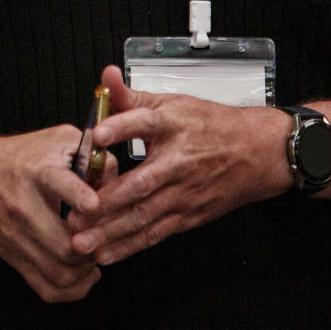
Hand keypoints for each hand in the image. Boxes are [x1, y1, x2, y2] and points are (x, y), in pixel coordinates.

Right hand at [0, 124, 103, 303]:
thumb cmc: (18, 157)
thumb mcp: (55, 140)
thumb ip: (91, 153)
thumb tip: (118, 177)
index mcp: (36, 172)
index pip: (58, 184)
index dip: (81, 196)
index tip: (94, 205)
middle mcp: (24, 207)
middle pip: (66, 243)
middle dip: (95, 244)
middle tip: (107, 236)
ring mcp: (18, 238)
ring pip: (62, 271)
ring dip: (87, 268)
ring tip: (96, 252)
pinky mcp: (15, 258)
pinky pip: (48, 289)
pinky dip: (73, 289)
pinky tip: (84, 273)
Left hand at [66, 66, 288, 265]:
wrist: (256, 152)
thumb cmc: (210, 126)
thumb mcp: (172, 103)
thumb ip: (132, 96)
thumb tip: (106, 76)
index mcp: (173, 126)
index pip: (145, 124)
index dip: (120, 127)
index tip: (96, 134)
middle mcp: (177, 162)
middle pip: (140, 182)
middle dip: (106, 200)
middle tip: (75, 210)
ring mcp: (182, 193)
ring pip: (144, 214)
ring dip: (111, 230)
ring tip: (82, 240)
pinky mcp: (187, 215)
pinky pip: (155, 233)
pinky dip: (130, 245)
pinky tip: (107, 253)